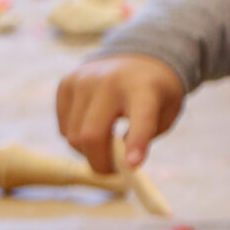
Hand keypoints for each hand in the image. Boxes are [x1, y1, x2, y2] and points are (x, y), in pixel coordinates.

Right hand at [57, 53, 183, 172]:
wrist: (136, 56)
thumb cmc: (155, 93)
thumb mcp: (165, 113)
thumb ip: (144, 137)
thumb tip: (112, 159)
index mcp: (144, 88)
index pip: (140, 119)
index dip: (136, 143)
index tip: (132, 166)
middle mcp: (109, 81)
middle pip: (92, 135)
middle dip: (100, 163)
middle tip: (112, 172)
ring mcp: (82, 81)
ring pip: (72, 136)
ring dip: (87, 152)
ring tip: (104, 150)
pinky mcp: (65, 84)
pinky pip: (63, 127)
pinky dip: (76, 138)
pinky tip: (92, 128)